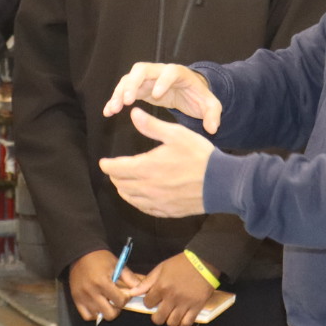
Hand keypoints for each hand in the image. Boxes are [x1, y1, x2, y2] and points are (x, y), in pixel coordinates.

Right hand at [68, 249, 135, 323]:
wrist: (81, 253)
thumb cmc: (100, 258)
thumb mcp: (117, 264)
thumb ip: (129, 278)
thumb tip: (140, 289)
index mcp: (102, 282)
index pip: (120, 301)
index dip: (126, 298)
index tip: (125, 293)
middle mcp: (91, 292)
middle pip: (110, 314)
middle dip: (117, 308)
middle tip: (117, 300)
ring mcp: (82, 297)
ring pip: (98, 315)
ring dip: (105, 310)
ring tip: (107, 302)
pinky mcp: (76, 299)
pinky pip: (86, 316)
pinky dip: (94, 314)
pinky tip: (98, 306)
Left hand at [98, 108, 214, 218]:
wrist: (221, 183)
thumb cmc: (200, 156)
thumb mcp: (176, 134)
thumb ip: (152, 126)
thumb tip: (133, 113)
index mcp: (146, 167)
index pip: (116, 169)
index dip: (107, 165)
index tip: (104, 162)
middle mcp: (147, 188)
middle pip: (121, 184)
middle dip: (115, 176)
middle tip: (114, 170)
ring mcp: (157, 202)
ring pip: (130, 198)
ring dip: (124, 190)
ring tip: (123, 183)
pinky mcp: (167, 211)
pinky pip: (144, 209)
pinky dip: (137, 202)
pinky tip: (140, 197)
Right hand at [102, 63, 221, 134]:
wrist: (188, 91)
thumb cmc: (198, 96)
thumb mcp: (210, 104)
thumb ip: (213, 114)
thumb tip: (213, 128)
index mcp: (178, 74)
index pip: (169, 72)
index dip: (162, 81)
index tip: (156, 94)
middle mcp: (159, 72)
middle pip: (142, 70)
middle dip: (133, 84)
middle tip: (127, 100)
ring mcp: (147, 79)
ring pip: (128, 79)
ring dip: (119, 92)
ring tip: (113, 109)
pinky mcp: (138, 87)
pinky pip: (123, 90)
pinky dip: (115, 99)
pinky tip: (108, 112)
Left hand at [137, 253, 214, 325]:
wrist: (203, 261)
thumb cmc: (181, 263)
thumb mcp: (161, 268)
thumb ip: (147, 281)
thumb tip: (133, 292)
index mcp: (161, 287)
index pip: (148, 303)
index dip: (149, 302)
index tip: (154, 299)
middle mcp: (172, 297)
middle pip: (158, 318)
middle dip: (157, 316)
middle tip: (161, 310)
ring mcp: (185, 304)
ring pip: (172, 323)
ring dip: (170, 320)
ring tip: (172, 313)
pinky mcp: (197, 307)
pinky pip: (186, 323)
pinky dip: (183, 323)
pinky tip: (182, 317)